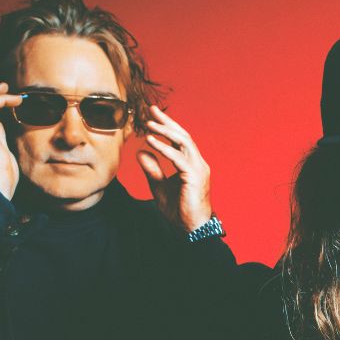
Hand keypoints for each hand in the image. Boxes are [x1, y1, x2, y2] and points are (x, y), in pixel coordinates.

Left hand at [137, 105, 212, 232]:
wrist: (192, 229)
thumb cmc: (179, 211)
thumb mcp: (159, 186)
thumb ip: (152, 169)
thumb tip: (141, 151)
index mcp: (191, 164)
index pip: (180, 140)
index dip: (167, 126)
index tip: (152, 115)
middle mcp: (198, 163)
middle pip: (183, 136)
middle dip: (167, 122)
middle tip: (151, 110)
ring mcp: (199, 168)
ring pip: (183, 142)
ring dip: (166, 131)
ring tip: (149, 124)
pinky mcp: (195, 176)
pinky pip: (178, 158)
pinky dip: (164, 148)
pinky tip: (151, 141)